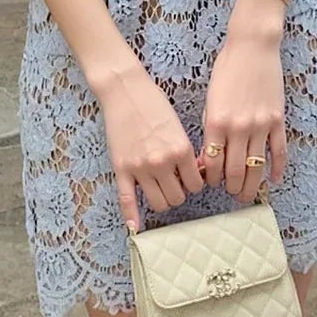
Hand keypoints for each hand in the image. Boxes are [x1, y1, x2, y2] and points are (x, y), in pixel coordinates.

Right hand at [100, 67, 206, 231]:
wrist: (125, 90)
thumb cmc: (154, 104)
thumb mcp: (178, 127)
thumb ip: (186, 153)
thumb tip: (195, 175)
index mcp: (181, 150)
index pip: (196, 185)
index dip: (194, 183)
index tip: (189, 177)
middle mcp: (162, 162)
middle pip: (177, 197)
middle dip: (179, 192)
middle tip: (175, 182)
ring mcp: (140, 168)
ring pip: (159, 202)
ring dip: (162, 199)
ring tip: (161, 188)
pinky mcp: (121, 168)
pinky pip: (127, 198)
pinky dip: (131, 215)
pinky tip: (133, 227)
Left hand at [200, 29, 286, 201]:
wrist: (252, 47)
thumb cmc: (227, 70)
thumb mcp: (210, 99)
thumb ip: (210, 128)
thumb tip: (209, 157)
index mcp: (216, 122)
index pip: (213, 163)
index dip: (212, 179)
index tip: (213, 183)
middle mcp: (239, 127)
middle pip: (235, 170)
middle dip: (232, 188)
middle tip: (231, 195)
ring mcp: (261, 125)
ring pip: (257, 166)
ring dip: (251, 185)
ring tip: (248, 195)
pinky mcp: (278, 120)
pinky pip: (279, 151)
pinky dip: (277, 169)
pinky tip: (274, 180)